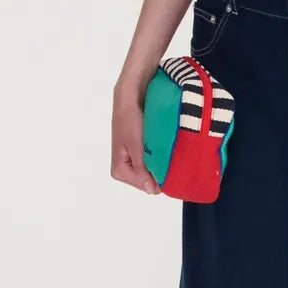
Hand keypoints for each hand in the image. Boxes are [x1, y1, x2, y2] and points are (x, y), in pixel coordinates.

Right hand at [111, 76, 160, 193]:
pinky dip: (160, 155)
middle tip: (167, 155)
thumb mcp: (136, 147)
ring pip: (152, 170)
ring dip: (161, 162)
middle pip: (148, 180)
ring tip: (166, 149)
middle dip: (159, 170)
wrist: (131, 96)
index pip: (145, 186)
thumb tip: (150, 190)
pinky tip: (165, 147)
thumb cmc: (130, 119)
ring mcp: (133, 159)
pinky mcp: (140, 150)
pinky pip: (154, 160)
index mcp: (119, 170)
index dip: (158, 179)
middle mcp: (124, 168)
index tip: (169, 167)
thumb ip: (142, 170)